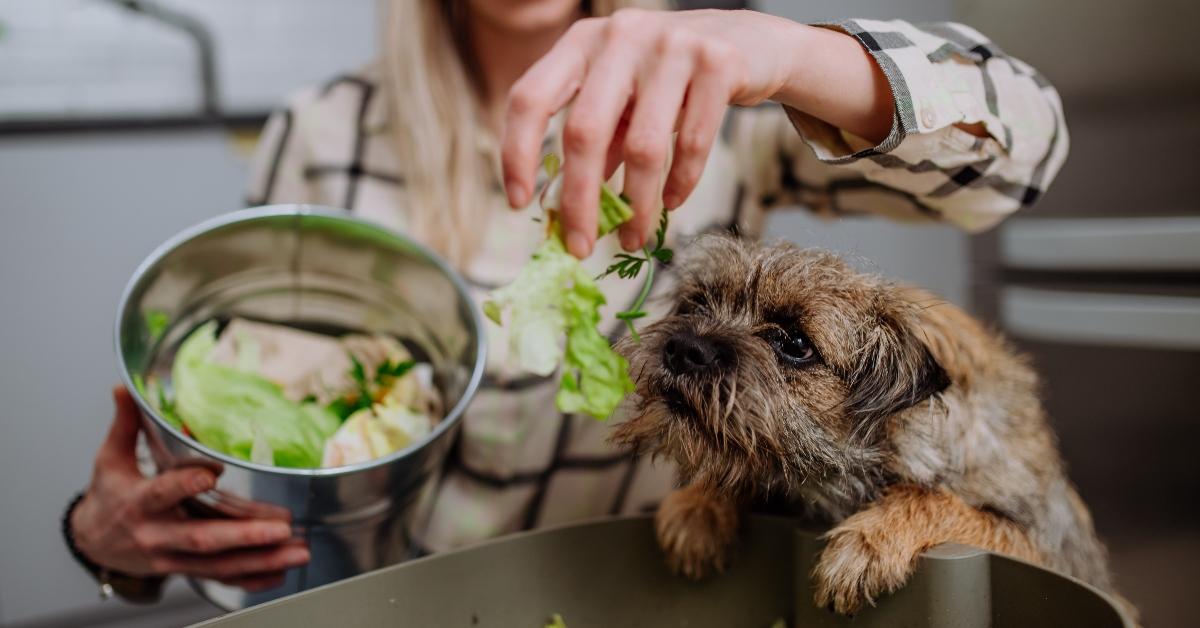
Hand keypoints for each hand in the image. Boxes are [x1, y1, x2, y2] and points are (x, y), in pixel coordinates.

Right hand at [70, 387, 309, 591]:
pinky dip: (252, 579)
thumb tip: (125, 388)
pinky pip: (221, 578)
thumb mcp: (110, 459)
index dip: (183, 485)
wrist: (93, 542)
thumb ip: (125, 424)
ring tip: (299, 551)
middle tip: (281, 528)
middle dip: (244, 535)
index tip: (211, 473)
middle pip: (201, 539)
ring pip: (219, 565)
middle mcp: (157, 535)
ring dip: (262, 559)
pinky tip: (282, 572)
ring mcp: (172, 558)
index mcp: (137, 503)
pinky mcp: (184, 571)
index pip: (160, 493)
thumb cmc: (110, 495)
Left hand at [501, 8, 894, 257]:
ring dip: (635, 206)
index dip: (518, 153)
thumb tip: (565, 209)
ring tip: (634, 238)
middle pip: (584, 132)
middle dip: (579, 201)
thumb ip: (594, 140)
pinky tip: (672, 203)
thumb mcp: (623, 101)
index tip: (520, 204)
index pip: (530, 98)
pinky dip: (680, 184)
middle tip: (580, 247)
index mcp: (581, 42)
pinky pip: (694, 143)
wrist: (750, 43)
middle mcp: (620, 35)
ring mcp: (671, 45)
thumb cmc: (670, 79)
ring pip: (642, 146)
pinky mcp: (718, 63)